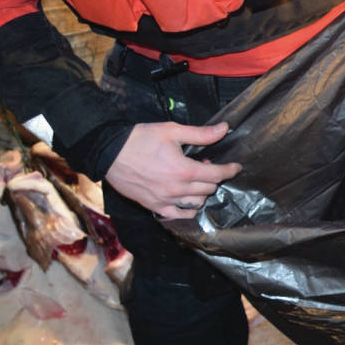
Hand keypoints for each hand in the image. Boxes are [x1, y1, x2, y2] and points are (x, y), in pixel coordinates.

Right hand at [105, 121, 241, 219]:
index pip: (217, 175)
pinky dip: (188, 208)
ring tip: (193, 179)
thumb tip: (224, 129)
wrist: (109, 153)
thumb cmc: (140, 139)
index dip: (230, 170)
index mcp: (183, 170)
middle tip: (203, 164)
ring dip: (201, 192)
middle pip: (209, 189)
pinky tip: (187, 198)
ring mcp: (165, 201)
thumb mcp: (172, 131)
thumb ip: (201, 134)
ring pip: (197, 203)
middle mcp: (177, 189)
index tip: (235, 167)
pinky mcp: (154, 207)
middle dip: (212, 177)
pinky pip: (180, 215)